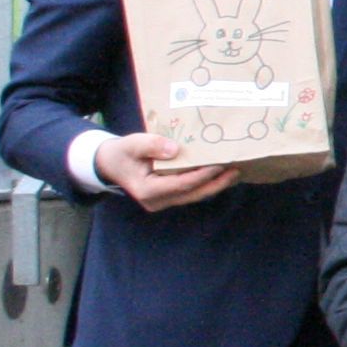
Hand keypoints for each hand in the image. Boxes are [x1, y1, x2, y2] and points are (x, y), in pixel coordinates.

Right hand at [99, 132, 234, 211]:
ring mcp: (162, 202)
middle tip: (237, 170)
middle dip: (216, 184)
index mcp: (147, 191)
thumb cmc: (121, 152)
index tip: (220, 163)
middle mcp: (157, 201)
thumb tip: (175, 150)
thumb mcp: (132, 144)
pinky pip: (190, 193)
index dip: (202, 175)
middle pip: (192, 194)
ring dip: (214, 185)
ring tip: (235, 172)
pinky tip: (220, 175)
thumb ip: (151, 145)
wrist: (110, 163)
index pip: (181, 184)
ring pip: (193, 195)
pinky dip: (205, 184)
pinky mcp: (167, 198)